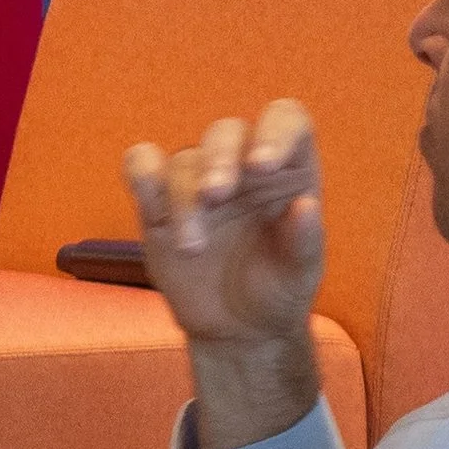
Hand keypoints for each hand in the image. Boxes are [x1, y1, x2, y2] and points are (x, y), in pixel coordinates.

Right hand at [124, 98, 325, 448]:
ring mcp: (199, 180)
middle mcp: (242, 163)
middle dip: (219, 160)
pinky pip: (142, 164)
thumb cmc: (278, 289)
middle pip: (227, 132)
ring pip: (185, 161)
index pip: (285, 120)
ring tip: (192, 247)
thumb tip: (306, 205)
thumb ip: (305, 241)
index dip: (274, 131)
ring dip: (184, 198)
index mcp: (288, 167)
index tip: (263, 165)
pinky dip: (142, 172)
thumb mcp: (300, 273)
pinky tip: (151, 204)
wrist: (237, 329)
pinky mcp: (160, 202)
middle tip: (216, 195)